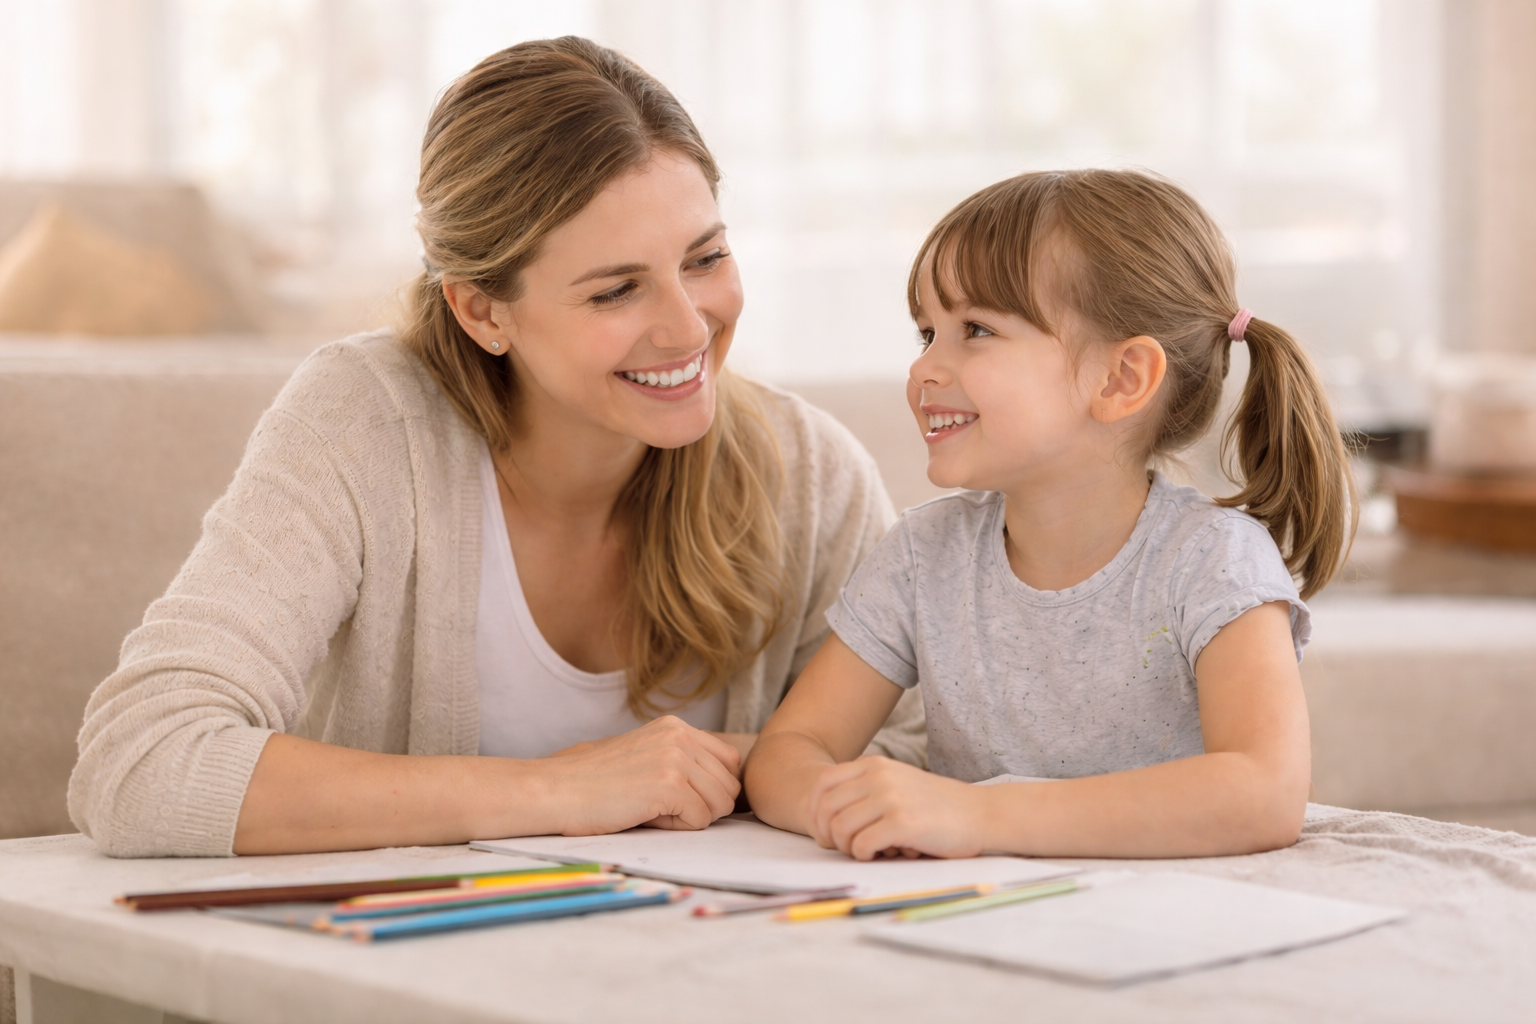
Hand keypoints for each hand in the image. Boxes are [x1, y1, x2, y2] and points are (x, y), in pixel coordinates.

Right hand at [543, 716, 741, 834]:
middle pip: (730, 786)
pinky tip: (645, 816)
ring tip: (652, 809)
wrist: (556, 791)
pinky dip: (677, 828)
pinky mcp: (669, 784)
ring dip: (691, 818)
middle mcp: (680, 736)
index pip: (730, 762)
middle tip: (662, 807)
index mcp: (676, 726)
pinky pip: (700, 821)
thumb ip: (684, 761)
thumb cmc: (594, 782)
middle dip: (704, 807)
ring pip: (721, 805)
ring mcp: (676, 758)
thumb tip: (727, 790)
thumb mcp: (645, 755)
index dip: (712, 788)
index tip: (681, 797)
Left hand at [806, 756, 989, 859]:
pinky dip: (865, 855)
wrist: (981, 814)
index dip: (815, 812)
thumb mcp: (897, 783)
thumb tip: (825, 819)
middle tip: (845, 848)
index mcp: (873, 765)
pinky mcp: (901, 822)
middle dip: (827, 834)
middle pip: (824, 808)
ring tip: (869, 850)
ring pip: (839, 828)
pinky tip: (884, 853)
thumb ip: (865, 789)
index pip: (821, 784)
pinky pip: (861, 845)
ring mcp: (889, 797)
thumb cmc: (937, 807)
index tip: (825, 832)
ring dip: (848, 847)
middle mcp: (877, 776)